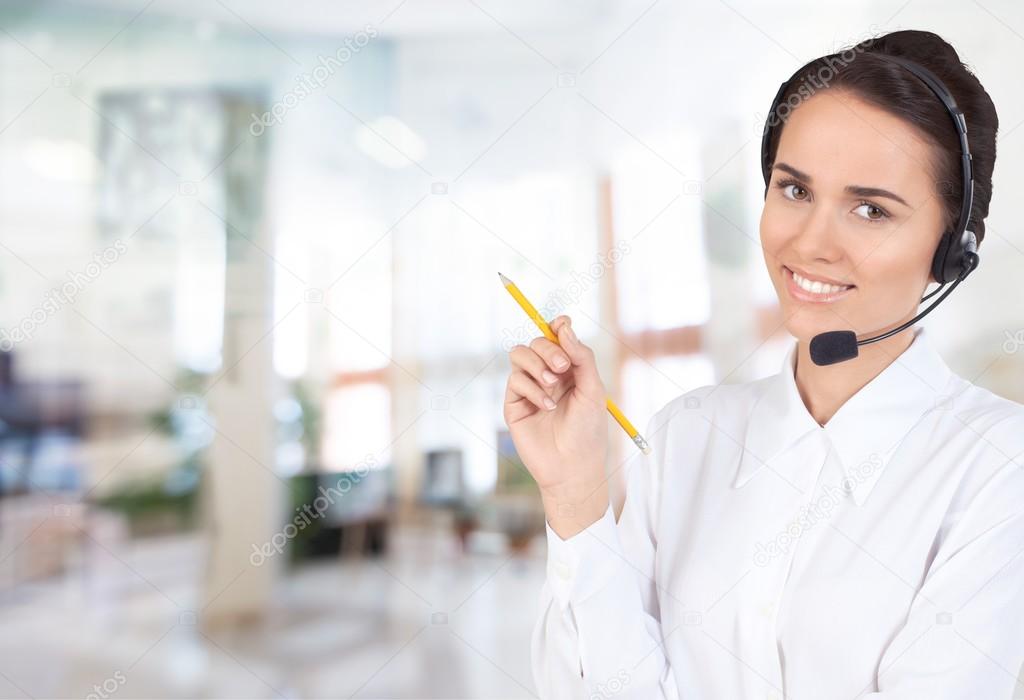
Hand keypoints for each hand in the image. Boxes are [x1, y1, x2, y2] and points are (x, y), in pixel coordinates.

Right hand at [502, 315, 609, 537]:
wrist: (573, 467)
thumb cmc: (588, 431)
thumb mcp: (593, 389)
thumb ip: (581, 356)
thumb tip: (564, 325)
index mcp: (569, 369)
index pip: (558, 337)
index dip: (557, 326)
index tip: (562, 324)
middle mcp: (547, 375)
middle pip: (537, 342)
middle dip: (548, 348)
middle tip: (562, 368)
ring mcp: (529, 388)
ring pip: (519, 355)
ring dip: (536, 364)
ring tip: (553, 386)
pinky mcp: (514, 404)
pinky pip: (515, 380)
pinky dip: (532, 388)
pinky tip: (547, 406)